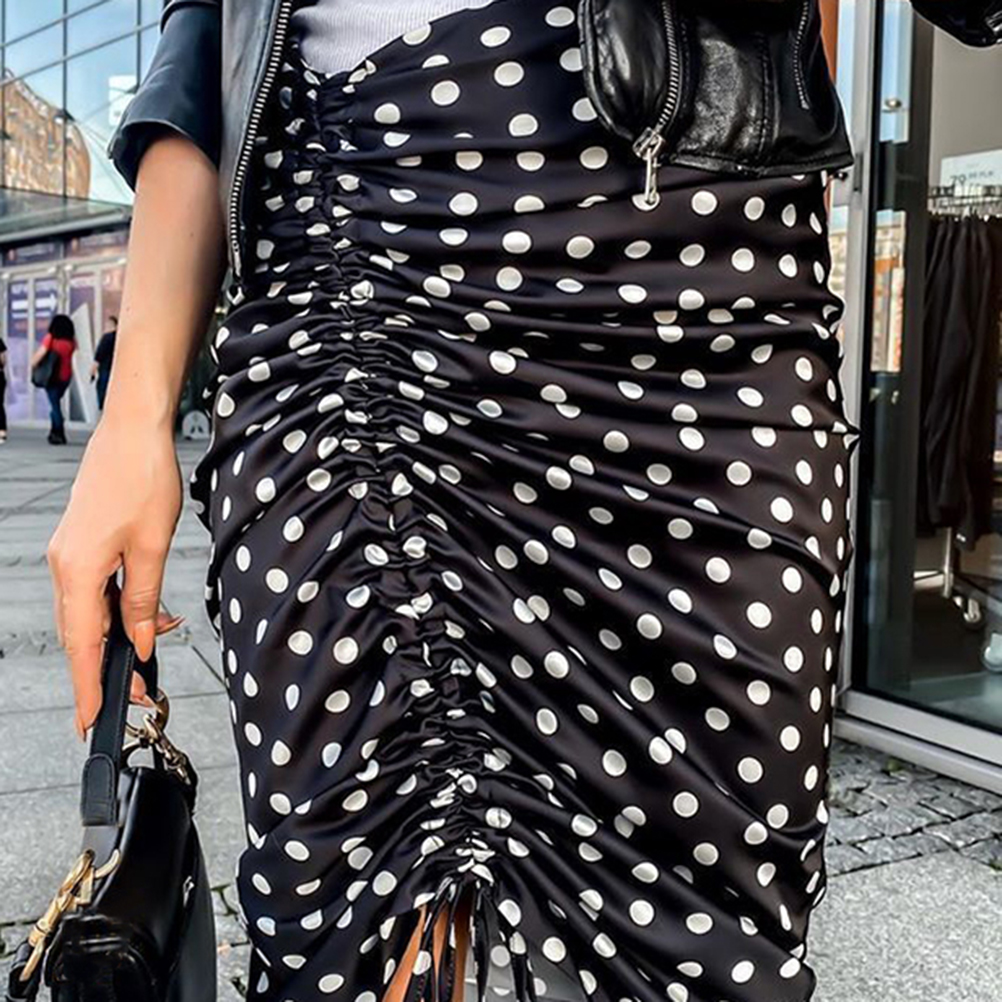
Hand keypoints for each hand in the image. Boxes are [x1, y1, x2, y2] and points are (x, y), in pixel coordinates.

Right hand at [47, 419, 184, 739]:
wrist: (133, 431)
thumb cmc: (144, 479)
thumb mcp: (153, 547)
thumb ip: (144, 600)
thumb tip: (142, 640)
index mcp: (77, 571)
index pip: (81, 646)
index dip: (88, 687)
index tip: (91, 722)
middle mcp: (65, 566)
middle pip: (81, 634)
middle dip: (106, 670)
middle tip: (133, 696)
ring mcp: (70, 554)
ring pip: (89, 613)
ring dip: (115, 639)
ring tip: (146, 661)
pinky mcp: (82, 543)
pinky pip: (94, 590)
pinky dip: (116, 610)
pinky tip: (142, 617)